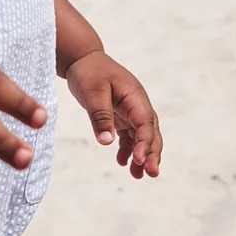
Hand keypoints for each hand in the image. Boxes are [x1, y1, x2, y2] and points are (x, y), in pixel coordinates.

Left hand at [65, 49, 161, 178]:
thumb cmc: (89, 71)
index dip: (145, 141)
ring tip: (138, 176)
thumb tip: (106, 141)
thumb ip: (100, 116)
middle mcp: (136, 104)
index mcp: (134, 95)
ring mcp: (130, 111)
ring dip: (142, 155)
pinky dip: (128, 150)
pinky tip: (122, 162)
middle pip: (150, 131)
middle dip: (151, 153)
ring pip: (142, 136)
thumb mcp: (92, 92)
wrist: (83, 59)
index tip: (139, 159)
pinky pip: (129, 136)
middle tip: (150, 173)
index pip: (145, 122)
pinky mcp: (121, 116)